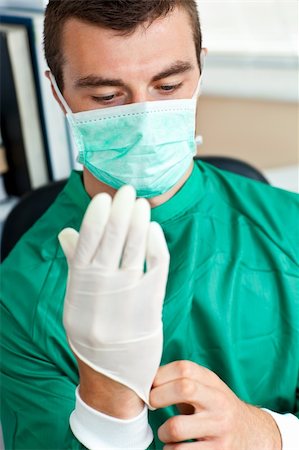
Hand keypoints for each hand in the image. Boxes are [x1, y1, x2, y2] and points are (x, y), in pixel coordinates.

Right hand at [59, 185, 169, 415]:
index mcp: (80, 285)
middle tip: (128, 191)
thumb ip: (75, 265)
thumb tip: (66, 231)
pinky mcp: (150, 304)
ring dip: (139, 222)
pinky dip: (156, 244)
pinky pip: (156, 266)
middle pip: (112, 239)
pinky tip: (154, 229)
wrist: (112, 374)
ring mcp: (127, 296)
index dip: (96, 217)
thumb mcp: (76, 301)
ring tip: (142, 203)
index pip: (86, 241)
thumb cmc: (93, 331)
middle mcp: (102, 288)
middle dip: (121, 211)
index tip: (104, 198)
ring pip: (134, 248)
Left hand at [150, 361, 281, 449]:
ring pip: (176, 427)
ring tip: (166, 432)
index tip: (150, 386)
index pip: (184, 368)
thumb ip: (182, 379)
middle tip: (151, 404)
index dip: (160, 376)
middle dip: (158, 397)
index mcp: (212, 382)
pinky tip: (175, 446)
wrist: (251, 433)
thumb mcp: (206, 387)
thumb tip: (144, 377)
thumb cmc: (215, 407)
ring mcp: (219, 428)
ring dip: (163, 432)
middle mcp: (218, 402)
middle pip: (183, 388)